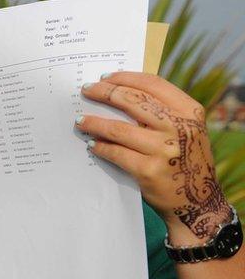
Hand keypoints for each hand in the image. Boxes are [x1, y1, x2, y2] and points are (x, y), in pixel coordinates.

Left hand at [77, 72, 232, 241]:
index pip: (152, 84)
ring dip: (94, 122)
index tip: (105, 78)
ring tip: (81, 120)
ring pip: (118, 128)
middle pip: (132, 101)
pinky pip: (115, 153)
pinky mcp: (148, 171)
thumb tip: (118, 92)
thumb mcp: (186, 130)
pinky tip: (92, 144)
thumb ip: (162, 112)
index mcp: (190, 111)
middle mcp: (180, 128)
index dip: (125, 78)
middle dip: (104, 93)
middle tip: (86, 91)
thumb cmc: (184, 159)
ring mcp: (164, 150)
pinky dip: (100, 147)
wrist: (198, 201)